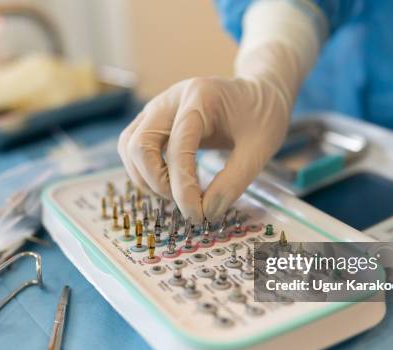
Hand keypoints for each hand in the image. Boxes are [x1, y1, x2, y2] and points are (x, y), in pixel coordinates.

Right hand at [117, 73, 290, 221]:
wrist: (259, 92)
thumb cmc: (263, 116)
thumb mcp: (261, 148)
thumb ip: (234, 181)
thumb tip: (207, 212)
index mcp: (201, 97)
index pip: (178, 146)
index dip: (183, 186)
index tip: (198, 214)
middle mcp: (171, 98)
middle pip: (140, 143)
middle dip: (157, 182)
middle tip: (186, 202)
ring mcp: (158, 107)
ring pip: (129, 146)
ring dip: (145, 178)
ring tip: (177, 194)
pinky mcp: (153, 120)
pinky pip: (133, 146)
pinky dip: (143, 171)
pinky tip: (169, 184)